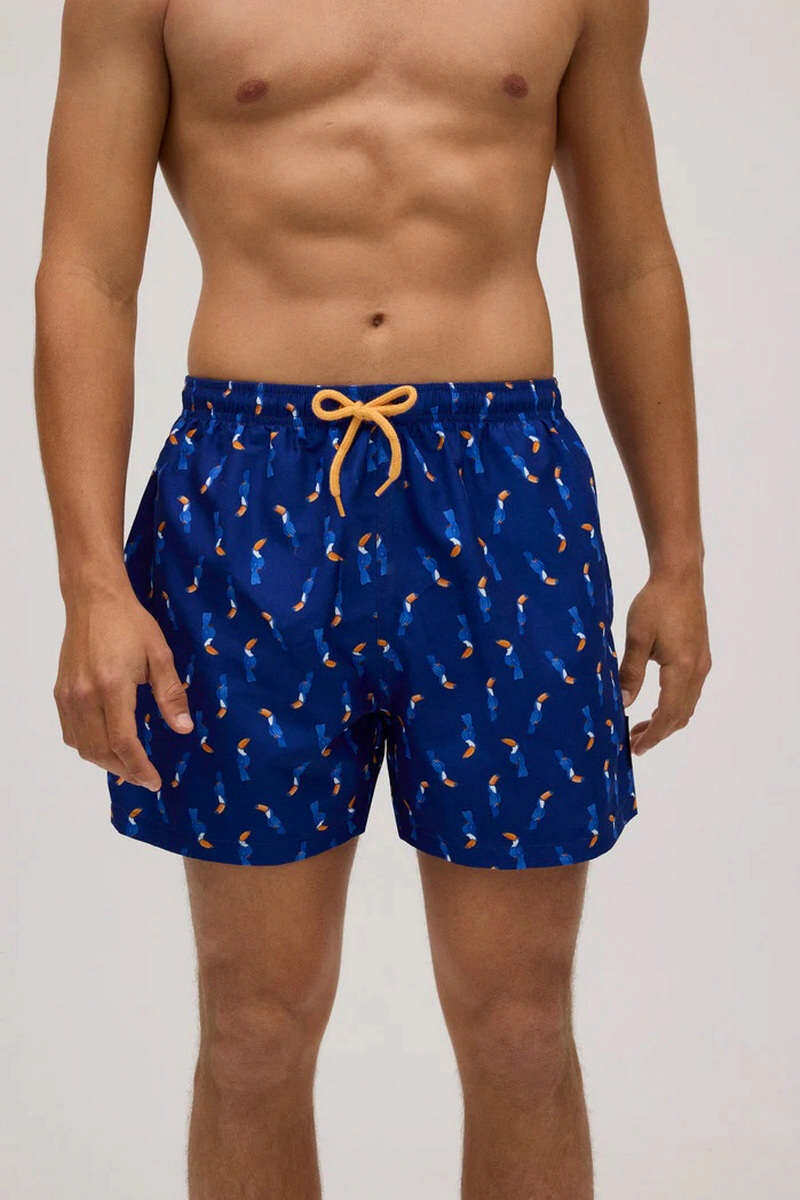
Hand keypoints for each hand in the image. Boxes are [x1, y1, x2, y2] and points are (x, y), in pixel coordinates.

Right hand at [54, 587, 192, 788]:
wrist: (94, 600)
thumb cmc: (131, 624)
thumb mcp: (160, 655)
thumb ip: (171, 694)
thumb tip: (183, 728)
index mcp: (112, 686)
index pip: (123, 742)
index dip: (139, 767)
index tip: (154, 781)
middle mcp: (85, 695)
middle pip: (100, 751)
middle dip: (124, 770)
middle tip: (145, 777)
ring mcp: (68, 695)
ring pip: (82, 746)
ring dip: (105, 762)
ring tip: (128, 765)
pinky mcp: (60, 692)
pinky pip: (70, 732)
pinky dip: (87, 746)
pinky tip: (105, 745)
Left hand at [618, 571, 710, 754]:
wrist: (679, 577)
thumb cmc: (655, 603)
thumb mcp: (636, 637)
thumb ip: (631, 672)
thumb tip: (624, 703)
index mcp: (682, 667)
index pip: (669, 713)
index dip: (654, 734)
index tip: (636, 748)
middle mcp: (697, 669)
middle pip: (681, 714)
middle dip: (659, 732)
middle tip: (634, 743)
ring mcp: (701, 663)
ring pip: (687, 704)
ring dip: (666, 720)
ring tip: (641, 728)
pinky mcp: (699, 655)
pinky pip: (689, 691)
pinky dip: (673, 705)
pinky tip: (655, 704)